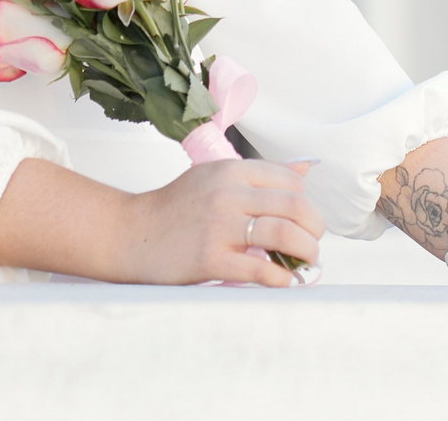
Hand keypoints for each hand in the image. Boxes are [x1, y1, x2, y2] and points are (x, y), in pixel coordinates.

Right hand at [114, 158, 323, 286]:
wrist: (132, 234)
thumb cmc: (176, 207)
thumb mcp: (215, 176)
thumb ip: (260, 174)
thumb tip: (306, 167)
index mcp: (231, 170)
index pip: (291, 181)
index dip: (307, 202)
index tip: (305, 219)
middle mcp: (227, 194)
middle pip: (295, 206)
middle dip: (315, 228)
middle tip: (314, 241)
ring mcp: (219, 227)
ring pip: (284, 235)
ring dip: (306, 252)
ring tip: (306, 261)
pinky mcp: (209, 260)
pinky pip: (260, 270)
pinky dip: (281, 278)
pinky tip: (283, 280)